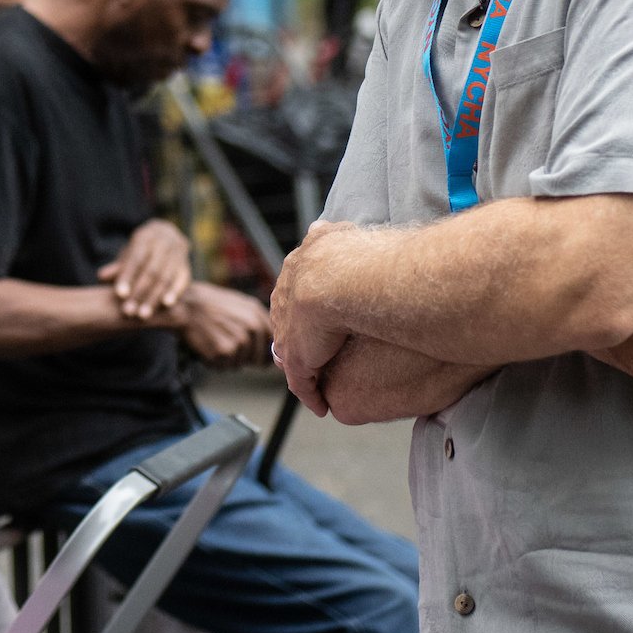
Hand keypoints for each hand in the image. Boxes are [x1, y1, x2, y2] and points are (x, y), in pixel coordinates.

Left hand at [98, 220, 191, 321]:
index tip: (119, 296)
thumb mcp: (128, 254)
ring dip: (154, 298)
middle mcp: (165, 242)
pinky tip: (166, 306)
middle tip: (128, 312)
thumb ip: (118, 267)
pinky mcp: (187, 265)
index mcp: (146, 236)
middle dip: (139, 293)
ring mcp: (178, 253)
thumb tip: (102, 276)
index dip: (128, 276)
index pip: (136, 258)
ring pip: (166, 277)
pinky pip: (183, 280)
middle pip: (152, 271)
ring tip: (143, 315)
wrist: (167, 237)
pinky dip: (174, 292)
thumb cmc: (140, 251)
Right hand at [170, 283, 272, 368]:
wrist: (185, 306)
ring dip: (228, 360)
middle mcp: (252, 327)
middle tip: (227, 347)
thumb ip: (255, 320)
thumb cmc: (209, 305)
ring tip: (214, 341)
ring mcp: (239, 340)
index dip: (264, 354)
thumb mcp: (238, 303)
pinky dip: (215, 362)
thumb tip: (269, 343)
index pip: (271, 343)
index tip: (258, 358)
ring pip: (240, 364)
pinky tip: (207, 347)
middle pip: (258, 359)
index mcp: (256, 314)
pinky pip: (224, 367)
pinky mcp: (225, 352)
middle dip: (245, 359)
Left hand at [269, 219, 361, 412]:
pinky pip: (301, 385)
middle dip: (299, 339)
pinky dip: (310, 395)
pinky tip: (320, 406)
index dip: (303, 307)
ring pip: (293, 358)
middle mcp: (286, 303)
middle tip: (315, 353)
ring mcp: (290, 333)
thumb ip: (325, 234)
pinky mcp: (297, 360)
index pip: (293, 293)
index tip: (316, 318)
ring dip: (303, 371)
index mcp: (294, 273)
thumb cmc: (347, 255)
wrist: (338, 280)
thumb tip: (319, 226)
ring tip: (317, 384)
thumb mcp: (332, 237)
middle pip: (287, 326)